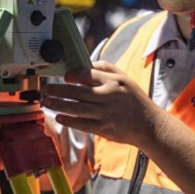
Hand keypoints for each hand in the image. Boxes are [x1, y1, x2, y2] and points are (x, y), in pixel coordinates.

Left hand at [41, 61, 163, 147]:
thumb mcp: (124, 78)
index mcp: (112, 82)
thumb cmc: (134, 99)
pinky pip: (82, 124)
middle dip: (58, 90)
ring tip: (47, 102)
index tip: (65, 76)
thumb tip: (86, 64)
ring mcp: (105, 114)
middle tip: (46, 89)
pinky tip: (59, 117)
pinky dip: (69, 121)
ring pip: (76, 108)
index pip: (87, 74)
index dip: (72, 75)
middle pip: (77, 92)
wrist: (147, 124)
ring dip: (59, 105)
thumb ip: (106, 68)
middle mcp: (107, 97)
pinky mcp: (103, 128)